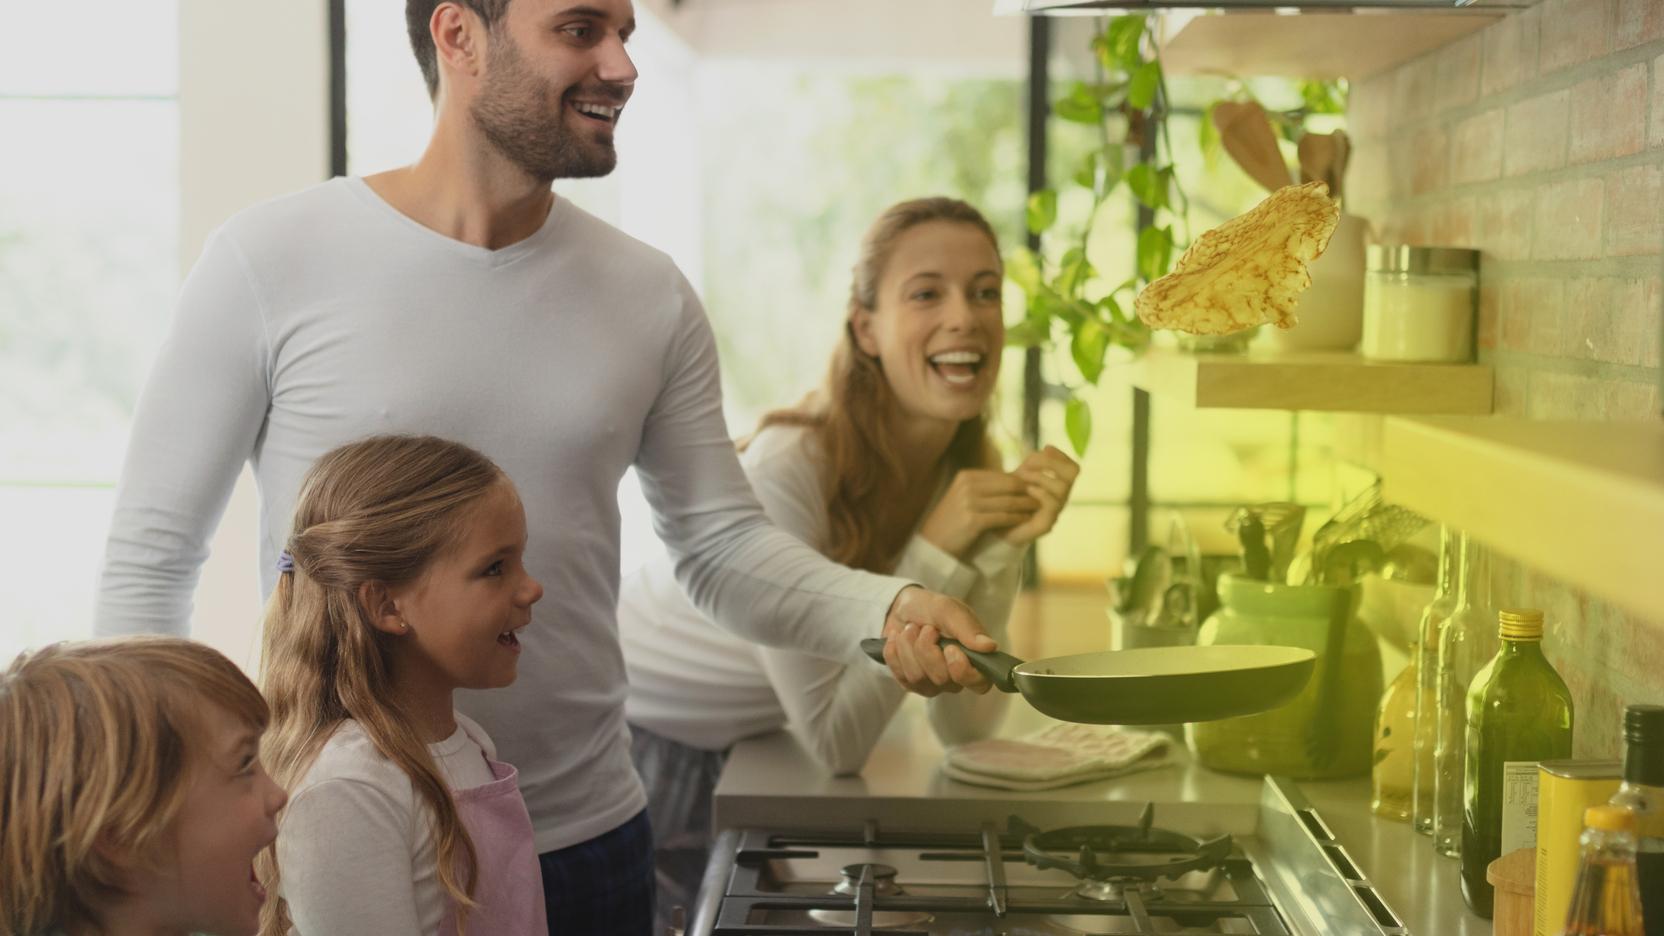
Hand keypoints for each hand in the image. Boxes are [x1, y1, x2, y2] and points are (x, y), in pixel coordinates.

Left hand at [879, 586, 994, 696]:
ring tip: (910, 629)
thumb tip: (990, 647)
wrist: (901, 608)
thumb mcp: (949, 609)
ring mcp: (931, 683)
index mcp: (974, 659)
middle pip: (941, 679)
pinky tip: (898, 639)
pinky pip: (900, 676)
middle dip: (926, 648)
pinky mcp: (910, 683)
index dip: (964, 672)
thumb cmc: (931, 609)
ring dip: (908, 646)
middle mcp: (955, 677)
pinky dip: (894, 652)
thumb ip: (968, 628)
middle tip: (926, 628)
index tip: (950, 648)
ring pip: (917, 677)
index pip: (979, 684)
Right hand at [917, 469, 1038, 558]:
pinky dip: (1017, 518)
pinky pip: (1003, 516)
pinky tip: (1026, 520)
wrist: (934, 544)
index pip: (1002, 476)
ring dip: (1026, 505)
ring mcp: (969, 502)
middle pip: (1008, 485)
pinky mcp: (973, 519)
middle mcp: (967, 485)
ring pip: (1008, 501)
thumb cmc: (953, 521)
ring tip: (1038, 508)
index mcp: (966, 476)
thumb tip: (1014, 481)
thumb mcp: (964, 497)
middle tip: (1042, 497)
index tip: (1035, 488)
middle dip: (1027, 491)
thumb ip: (985, 487)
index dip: (1022, 482)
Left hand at [1001, 446, 1079, 546]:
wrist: (998, 525)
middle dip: (1051, 462)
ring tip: (1022, 476)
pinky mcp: (1046, 524)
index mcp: (1058, 486)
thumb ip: (1033, 463)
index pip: (1072, 467)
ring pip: (1062, 487)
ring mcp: (1055, 511)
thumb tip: (1047, 448)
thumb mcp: (1021, 476)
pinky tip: (1027, 489)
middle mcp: (1061, 498)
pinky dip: (1040, 492)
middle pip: (1072, 473)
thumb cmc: (1011, 499)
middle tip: (1029, 463)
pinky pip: (1052, 505)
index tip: (1045, 448)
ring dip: (1041, 476)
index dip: (1061, 455)